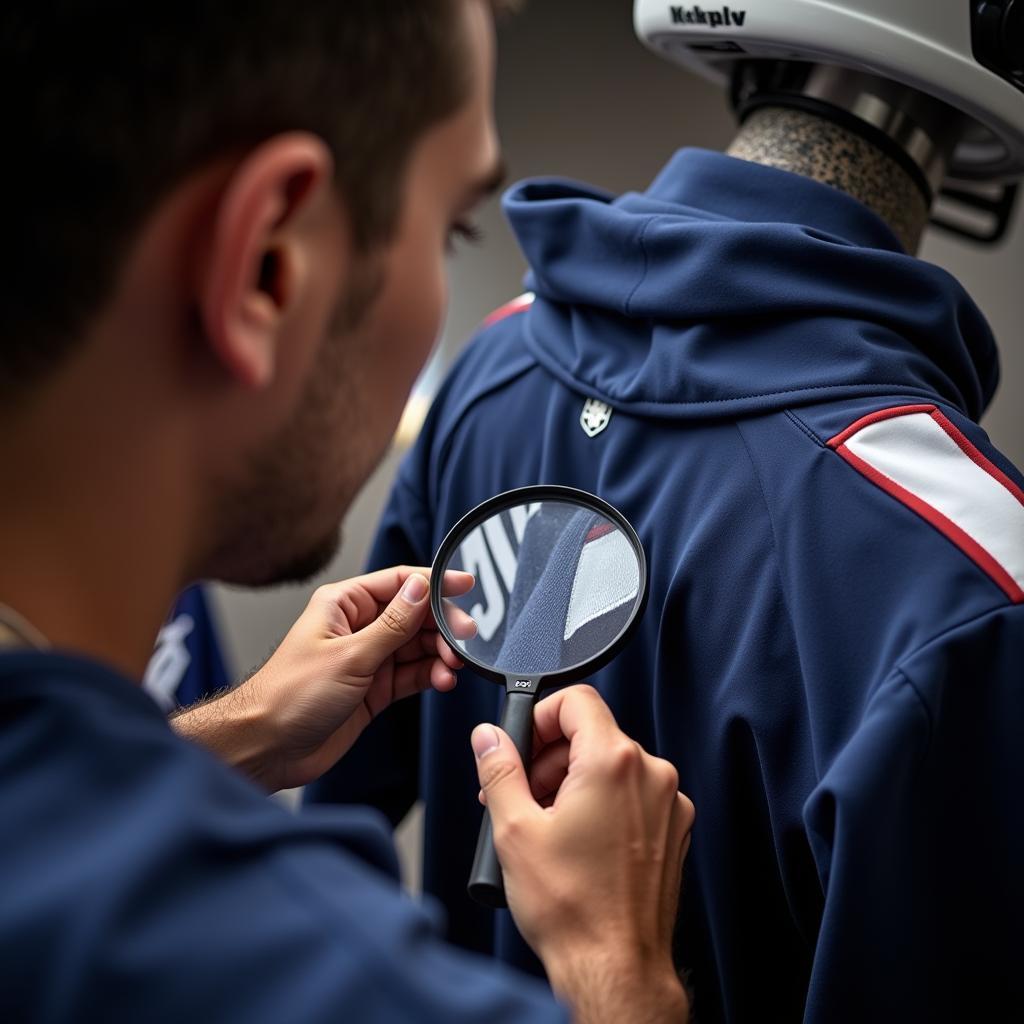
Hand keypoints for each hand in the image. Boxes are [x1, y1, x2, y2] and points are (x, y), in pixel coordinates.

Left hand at [174, 566, 472, 790]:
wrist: (267, 748)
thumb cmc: (289, 696)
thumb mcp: (350, 656)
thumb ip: (392, 624)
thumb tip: (421, 589)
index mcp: (344, 604)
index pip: (400, 583)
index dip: (435, 583)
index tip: (466, 587)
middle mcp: (357, 627)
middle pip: (415, 615)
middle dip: (443, 625)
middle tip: (464, 638)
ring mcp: (367, 658)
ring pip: (417, 646)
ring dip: (439, 654)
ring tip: (452, 667)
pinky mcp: (374, 688)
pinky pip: (412, 674)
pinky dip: (431, 675)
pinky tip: (442, 680)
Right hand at [472, 685, 692, 1023]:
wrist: (615, 968)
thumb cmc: (573, 910)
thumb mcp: (514, 829)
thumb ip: (499, 768)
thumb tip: (489, 736)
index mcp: (614, 762)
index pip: (576, 700)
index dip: (540, 716)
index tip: (522, 744)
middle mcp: (651, 775)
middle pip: (592, 734)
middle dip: (549, 758)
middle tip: (521, 793)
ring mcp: (667, 804)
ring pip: (611, 766)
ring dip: (573, 783)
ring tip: (545, 824)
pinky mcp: (673, 830)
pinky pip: (632, 795)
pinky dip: (602, 805)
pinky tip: (576, 840)